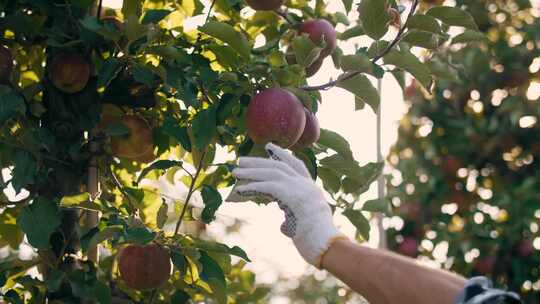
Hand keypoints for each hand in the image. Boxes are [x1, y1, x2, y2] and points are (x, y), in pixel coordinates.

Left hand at [232, 143, 347, 267]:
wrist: (327, 247)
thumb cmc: (316, 242)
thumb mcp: (304, 225)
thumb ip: (293, 220)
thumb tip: (284, 225)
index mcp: (311, 190)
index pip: (297, 166)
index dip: (283, 155)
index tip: (269, 147)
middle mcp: (307, 185)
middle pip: (280, 166)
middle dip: (259, 162)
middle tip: (241, 160)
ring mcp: (301, 189)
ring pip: (272, 173)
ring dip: (251, 172)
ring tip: (235, 173)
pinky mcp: (292, 196)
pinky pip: (268, 186)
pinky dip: (253, 187)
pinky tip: (239, 191)